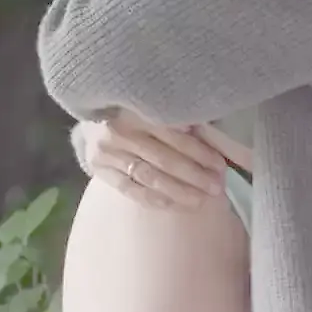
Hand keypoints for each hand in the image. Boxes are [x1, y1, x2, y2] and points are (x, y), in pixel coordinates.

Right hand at [78, 115, 230, 211]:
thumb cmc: (133, 112)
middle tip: (216, 188)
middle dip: (194, 176)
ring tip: (201, 201)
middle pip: (163, 160)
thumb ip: (177, 119)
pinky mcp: (99, 171)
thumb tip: (211, 138)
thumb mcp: (152, 107)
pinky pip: (131, 191)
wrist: (92, 120)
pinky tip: (175, 205)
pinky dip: (155, 200)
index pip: (174, 136)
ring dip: (178, 192)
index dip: (200, 153)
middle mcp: (119, 132)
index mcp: (137, 111)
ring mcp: (107, 154)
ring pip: (149, 178)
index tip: (220, 166)